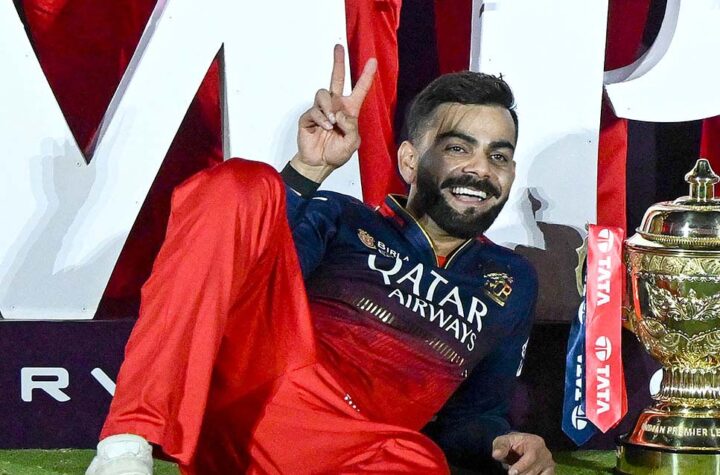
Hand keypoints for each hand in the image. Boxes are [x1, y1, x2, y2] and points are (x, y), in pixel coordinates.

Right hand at [292, 44, 376, 182]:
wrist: (319, 164)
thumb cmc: (337, 153)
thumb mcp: (352, 142)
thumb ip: (350, 127)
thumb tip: (339, 114)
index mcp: (350, 111)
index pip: (359, 90)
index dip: (367, 76)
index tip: (372, 61)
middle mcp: (336, 106)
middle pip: (336, 79)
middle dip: (338, 63)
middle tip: (338, 47)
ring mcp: (322, 110)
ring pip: (323, 94)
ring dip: (328, 107)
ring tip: (331, 123)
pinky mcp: (309, 116)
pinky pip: (315, 110)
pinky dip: (321, 119)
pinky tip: (325, 128)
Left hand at [492, 432, 554, 474]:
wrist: (521, 446)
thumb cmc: (511, 444)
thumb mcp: (503, 441)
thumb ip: (500, 447)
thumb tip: (496, 454)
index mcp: (536, 443)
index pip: (531, 457)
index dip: (521, 467)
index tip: (511, 473)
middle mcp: (545, 454)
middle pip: (534, 470)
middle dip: (521, 474)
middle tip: (511, 472)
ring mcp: (549, 464)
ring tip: (517, 471)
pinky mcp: (550, 472)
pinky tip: (524, 474)